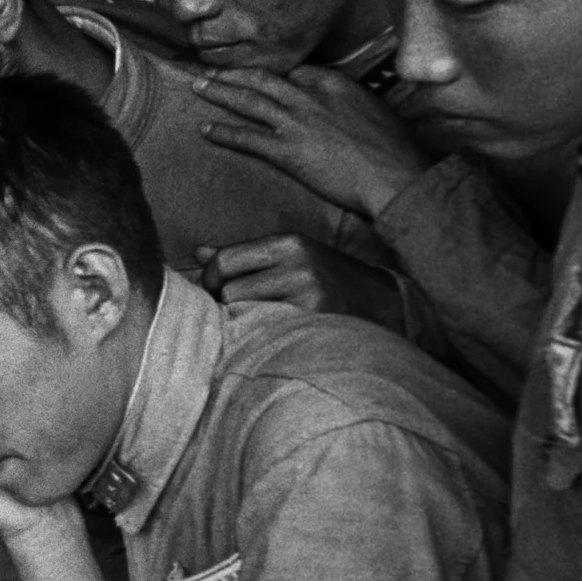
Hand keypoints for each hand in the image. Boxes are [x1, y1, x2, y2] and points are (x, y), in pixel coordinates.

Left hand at [195, 235, 405, 333]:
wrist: (383, 303)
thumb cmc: (326, 279)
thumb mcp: (291, 257)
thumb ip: (245, 256)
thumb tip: (198, 254)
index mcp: (288, 243)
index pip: (224, 261)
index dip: (210, 281)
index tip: (214, 293)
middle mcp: (299, 265)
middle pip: (228, 292)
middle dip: (225, 306)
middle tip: (237, 314)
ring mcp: (309, 295)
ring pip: (243, 315)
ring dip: (241, 324)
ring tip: (256, 325)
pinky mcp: (316, 322)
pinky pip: (264, 334)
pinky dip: (260, 337)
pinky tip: (271, 336)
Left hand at [196, 65, 427, 218]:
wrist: (392, 174)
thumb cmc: (394, 148)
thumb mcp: (376, 110)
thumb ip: (352, 103)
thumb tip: (343, 109)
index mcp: (334, 83)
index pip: (296, 72)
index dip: (278, 77)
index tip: (263, 79)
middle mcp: (309, 96)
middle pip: (263, 78)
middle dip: (234, 73)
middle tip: (210, 70)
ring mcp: (294, 122)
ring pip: (247, 100)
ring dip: (219, 92)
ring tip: (197, 86)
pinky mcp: (285, 150)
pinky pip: (245, 138)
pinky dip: (223, 132)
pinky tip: (205, 130)